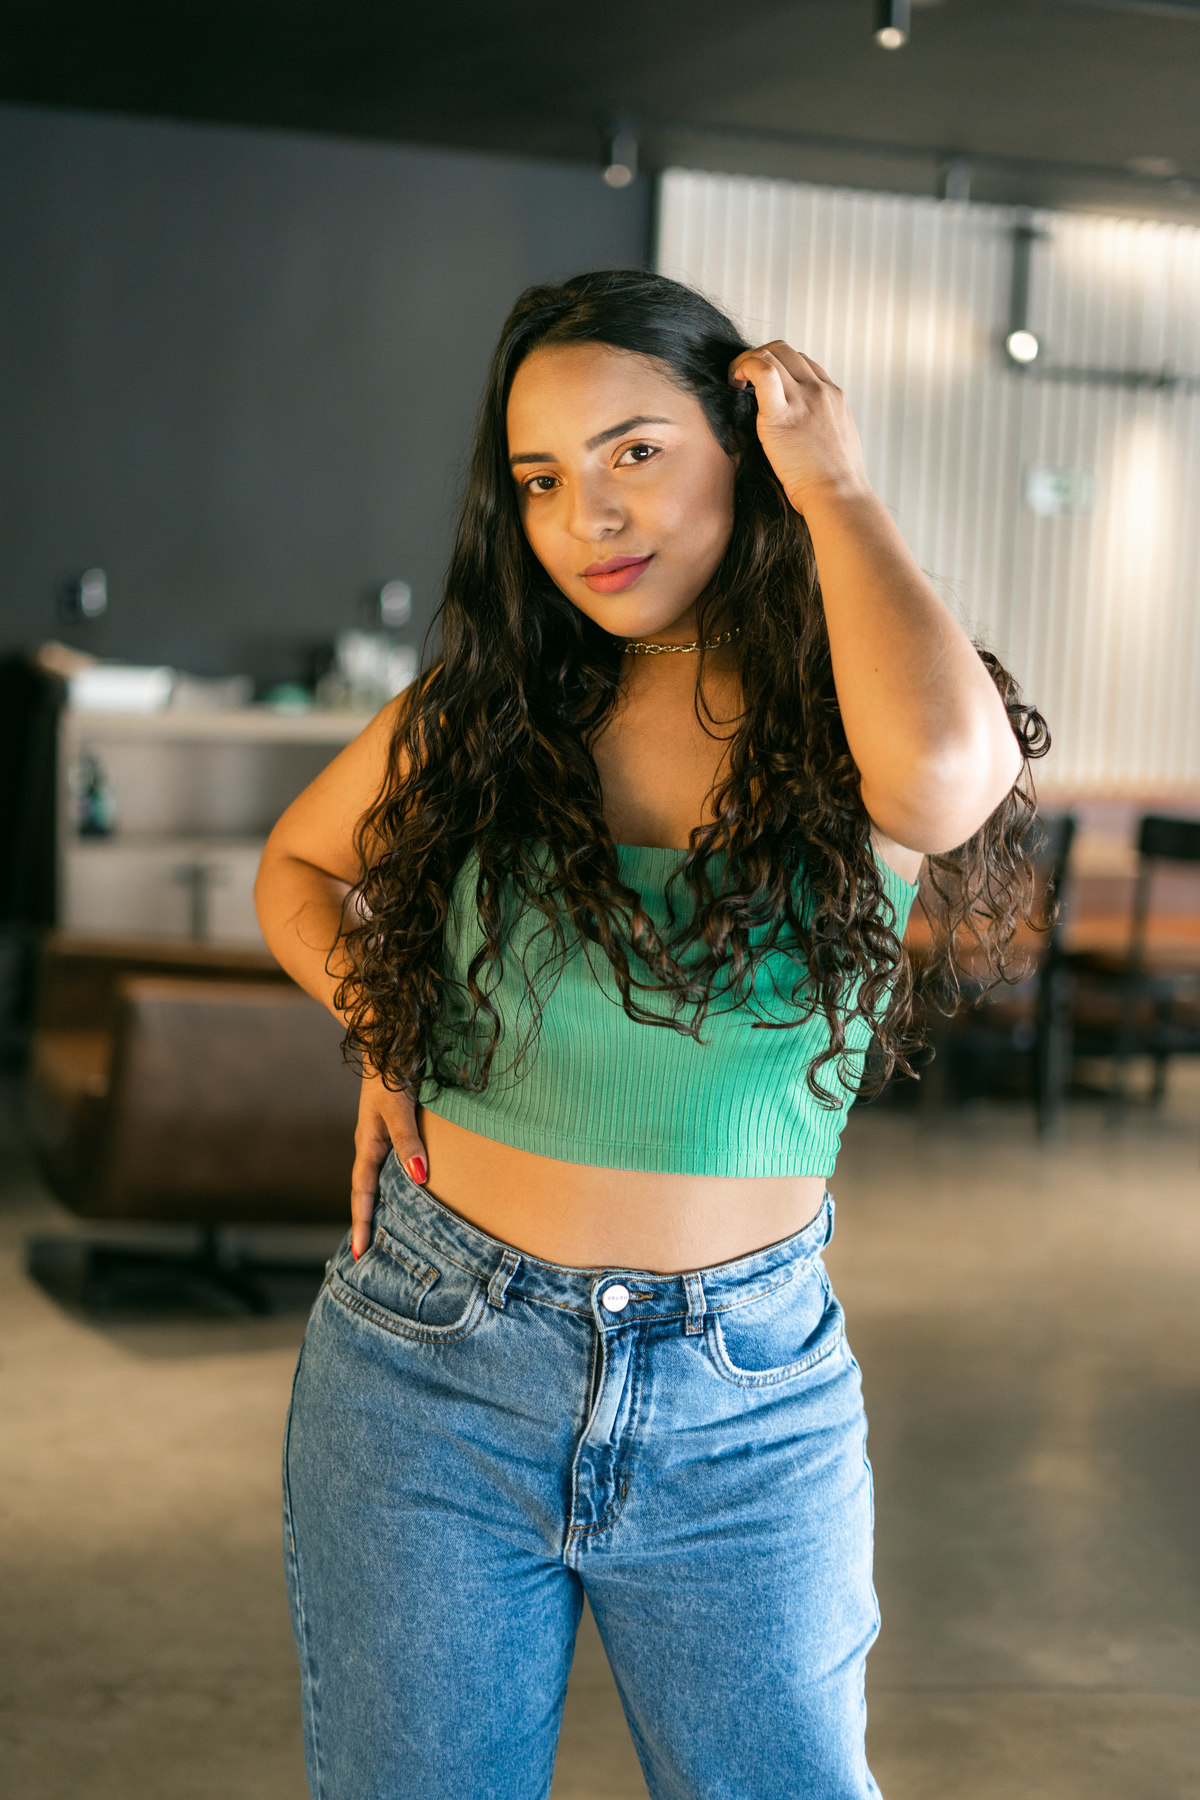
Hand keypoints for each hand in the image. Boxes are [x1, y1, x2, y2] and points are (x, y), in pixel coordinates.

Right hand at [350, 1065, 427, 1259]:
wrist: (389, 1038)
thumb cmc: (392, 1072)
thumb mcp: (398, 1108)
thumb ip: (409, 1140)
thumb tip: (419, 1178)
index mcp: (367, 1145)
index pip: (362, 1194)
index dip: (362, 1224)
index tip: (360, 1255)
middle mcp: (372, 1144)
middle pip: (368, 1191)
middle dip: (368, 1221)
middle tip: (370, 1255)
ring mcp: (383, 1135)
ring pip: (381, 1178)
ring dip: (383, 1203)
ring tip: (391, 1230)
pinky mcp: (397, 1125)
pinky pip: (395, 1162)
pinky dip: (399, 1181)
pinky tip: (413, 1187)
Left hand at [729, 341, 870, 516]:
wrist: (839, 496)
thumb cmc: (835, 483)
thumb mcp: (836, 442)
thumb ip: (821, 426)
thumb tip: (803, 430)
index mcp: (833, 396)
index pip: (803, 362)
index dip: (778, 367)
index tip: (763, 385)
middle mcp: (820, 390)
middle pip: (784, 350)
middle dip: (758, 357)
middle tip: (743, 380)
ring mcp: (804, 399)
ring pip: (771, 353)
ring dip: (747, 361)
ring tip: (736, 382)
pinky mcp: (783, 414)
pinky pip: (762, 372)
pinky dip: (743, 367)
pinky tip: (735, 383)